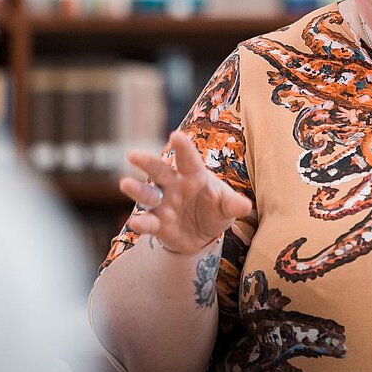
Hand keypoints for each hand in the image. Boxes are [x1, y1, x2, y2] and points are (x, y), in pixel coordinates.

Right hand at [120, 131, 252, 254]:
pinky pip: (148, 221)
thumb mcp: (227, 207)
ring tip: (125, 184)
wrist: (203, 235)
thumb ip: (233, 205)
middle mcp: (173, 186)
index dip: (182, 148)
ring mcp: (163, 204)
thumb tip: (245, 205)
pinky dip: (142, 222)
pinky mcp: (157, 224)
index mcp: (193, 175)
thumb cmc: (215, 210)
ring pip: (147, 194)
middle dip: (146, 162)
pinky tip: (136, 222)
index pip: (188, 159)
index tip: (176, 135)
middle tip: (132, 155)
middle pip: (158, 171)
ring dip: (137, 189)